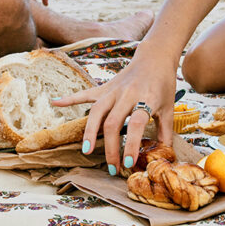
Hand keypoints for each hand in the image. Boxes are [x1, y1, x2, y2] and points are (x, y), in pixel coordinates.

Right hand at [51, 50, 175, 174]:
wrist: (154, 57)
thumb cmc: (163, 84)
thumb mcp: (169, 108)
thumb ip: (166, 132)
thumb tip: (164, 156)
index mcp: (146, 99)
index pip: (135, 124)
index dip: (131, 144)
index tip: (128, 163)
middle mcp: (127, 94)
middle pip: (112, 122)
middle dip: (110, 147)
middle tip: (112, 168)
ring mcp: (113, 90)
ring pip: (97, 111)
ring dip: (90, 132)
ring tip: (86, 150)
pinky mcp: (105, 87)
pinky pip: (86, 94)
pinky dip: (70, 99)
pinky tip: (56, 103)